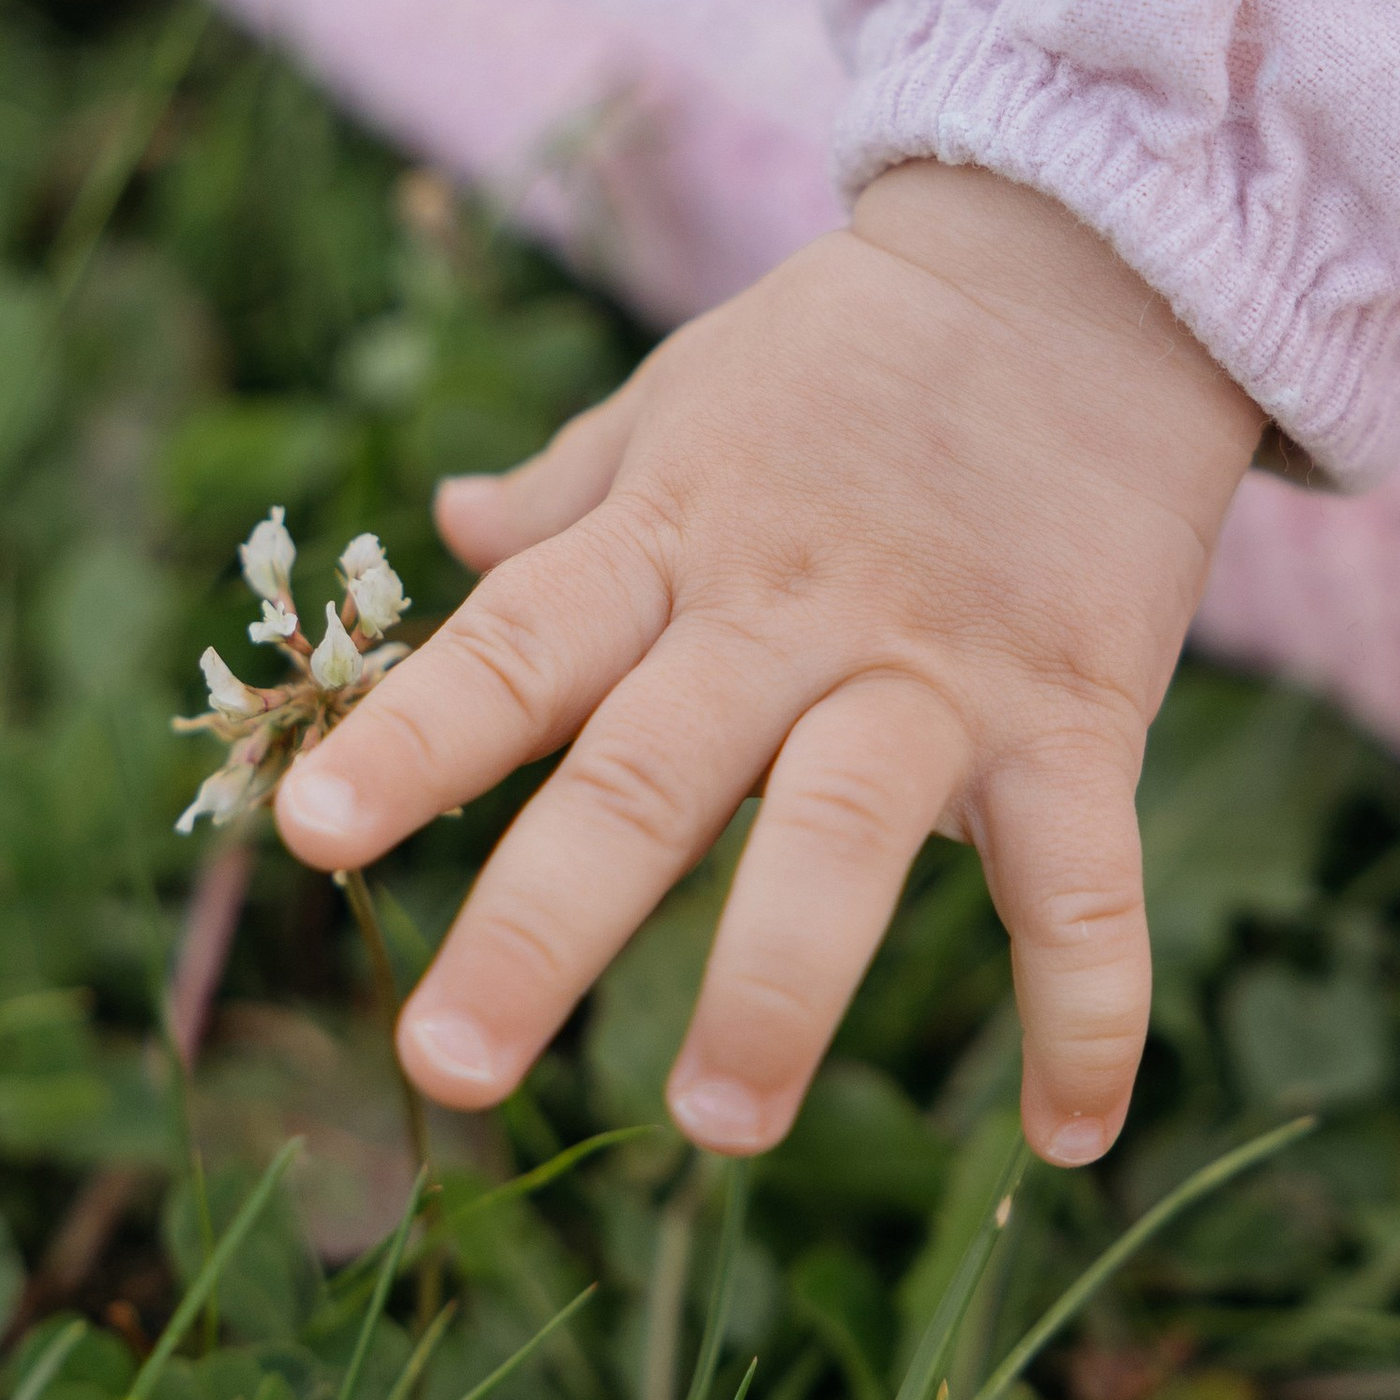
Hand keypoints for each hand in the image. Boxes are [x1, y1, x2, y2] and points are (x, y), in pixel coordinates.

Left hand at [275, 164, 1261, 1165]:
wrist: (1090, 259)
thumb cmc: (858, 346)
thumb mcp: (685, 397)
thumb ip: (571, 492)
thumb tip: (442, 526)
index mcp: (671, 538)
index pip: (515, 648)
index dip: (414, 742)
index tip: (309, 836)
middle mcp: (786, 611)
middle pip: (646, 775)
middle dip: (540, 925)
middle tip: (443, 1064)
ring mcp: (937, 665)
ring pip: (844, 835)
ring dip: (779, 986)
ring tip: (714, 1124)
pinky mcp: (1080, 708)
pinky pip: (1086, 883)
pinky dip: (1088, 1013)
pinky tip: (1067, 1140)